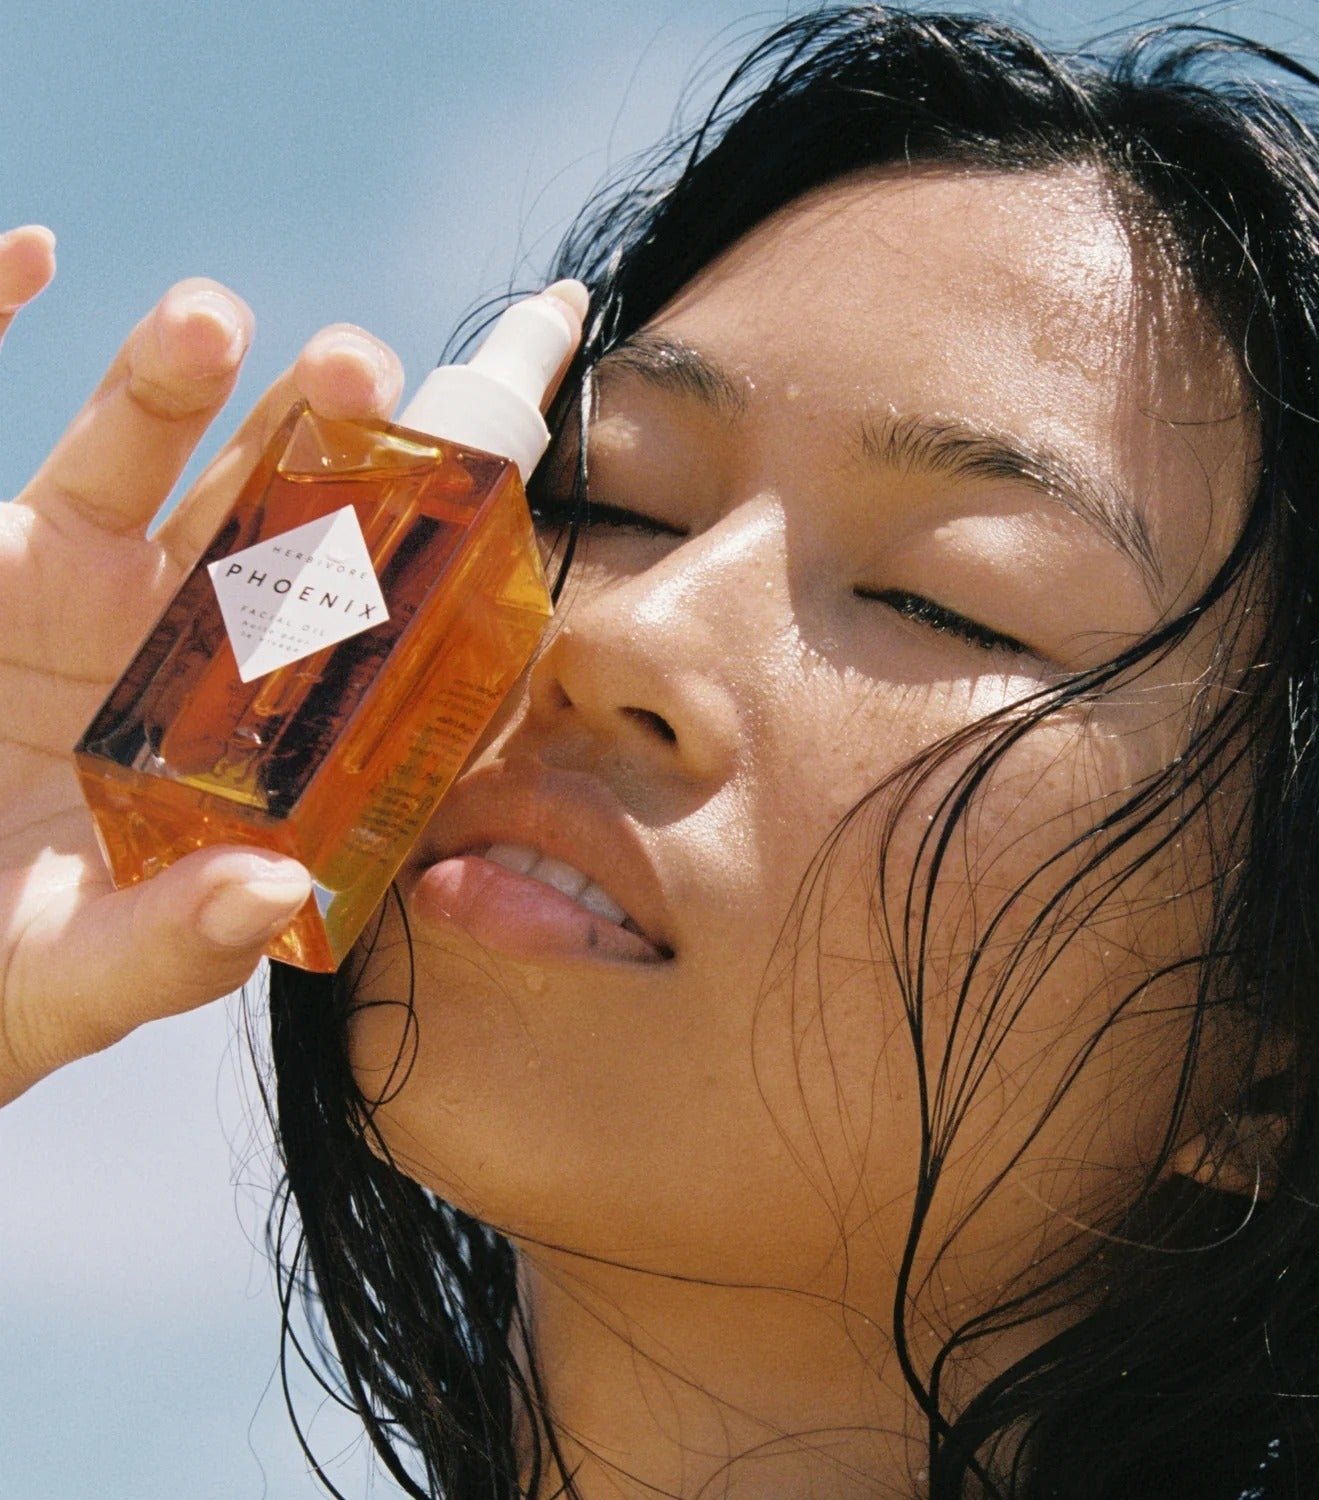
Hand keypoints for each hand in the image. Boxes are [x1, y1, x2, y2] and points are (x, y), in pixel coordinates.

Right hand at [0, 226, 405, 1104]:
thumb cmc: (5, 974)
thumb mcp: (83, 978)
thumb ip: (174, 952)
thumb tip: (273, 894)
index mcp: (254, 730)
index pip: (358, 626)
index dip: (425, 549)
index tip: (490, 473)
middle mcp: (184, 641)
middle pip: (268, 513)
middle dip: (320, 438)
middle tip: (364, 371)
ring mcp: (75, 587)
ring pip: (140, 454)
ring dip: (180, 378)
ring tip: (217, 320)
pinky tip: (32, 254)